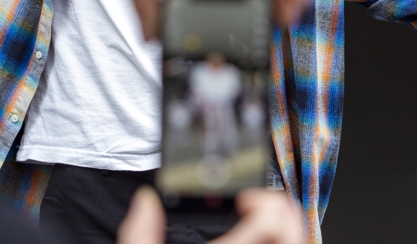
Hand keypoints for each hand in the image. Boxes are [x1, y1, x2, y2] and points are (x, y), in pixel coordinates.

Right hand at [118, 187, 303, 243]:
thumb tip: (146, 202)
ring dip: (282, 224)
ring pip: (298, 241)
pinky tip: (258, 239)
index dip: (264, 201)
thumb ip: (139, 235)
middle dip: (277, 207)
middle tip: (253, 204)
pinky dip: (282, 240)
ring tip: (257, 219)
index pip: (273, 223)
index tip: (244, 198)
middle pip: (293, 228)